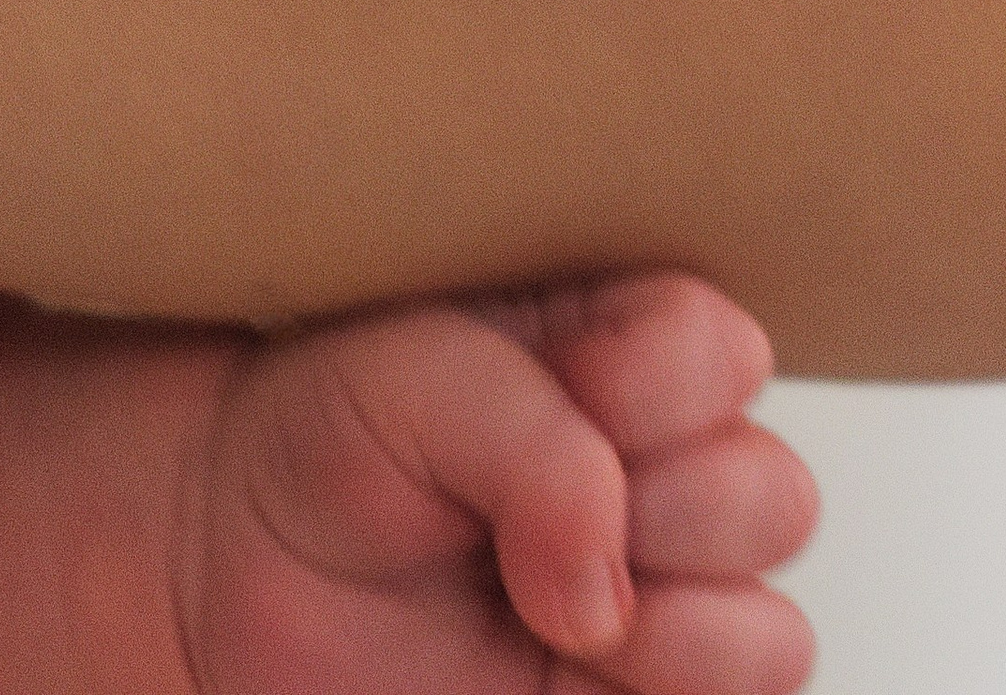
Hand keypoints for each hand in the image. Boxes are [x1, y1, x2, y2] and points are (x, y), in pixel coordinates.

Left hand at [187, 275, 817, 694]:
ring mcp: (658, 597)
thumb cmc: (318, 439)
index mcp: (613, 345)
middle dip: (656, 508)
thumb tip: (610, 578)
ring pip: (769, 631)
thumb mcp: (398, 371)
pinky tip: (557, 659)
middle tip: (520, 512)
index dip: (641, 383)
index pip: (720, 349)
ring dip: (658, 622)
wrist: (232, 571)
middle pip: (772, 495)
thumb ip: (527, 435)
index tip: (546, 388)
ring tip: (534, 600)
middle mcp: (659, 470)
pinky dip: (656, 691)